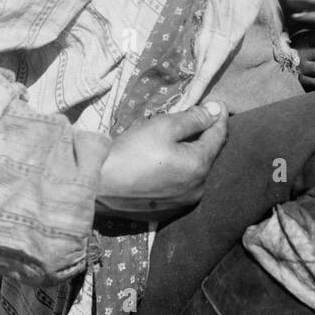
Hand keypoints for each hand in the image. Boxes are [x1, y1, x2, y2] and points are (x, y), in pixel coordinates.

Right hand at [95, 102, 228, 221]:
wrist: (96, 184)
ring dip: (190, 154)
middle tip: (197, 117)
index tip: (218, 103)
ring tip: (180, 138)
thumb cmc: (131, 151)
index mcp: (199, 167)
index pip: (218, 137)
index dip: (218, 117)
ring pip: (193, 172)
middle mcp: (197, 189)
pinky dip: (178, 171)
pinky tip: (164, 161)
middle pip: (207, 155)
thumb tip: (215, 111)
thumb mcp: (164, 126)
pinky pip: (179, 185)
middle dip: (204, 136)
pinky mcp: (165, 210)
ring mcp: (181, 203)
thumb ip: (193, 119)